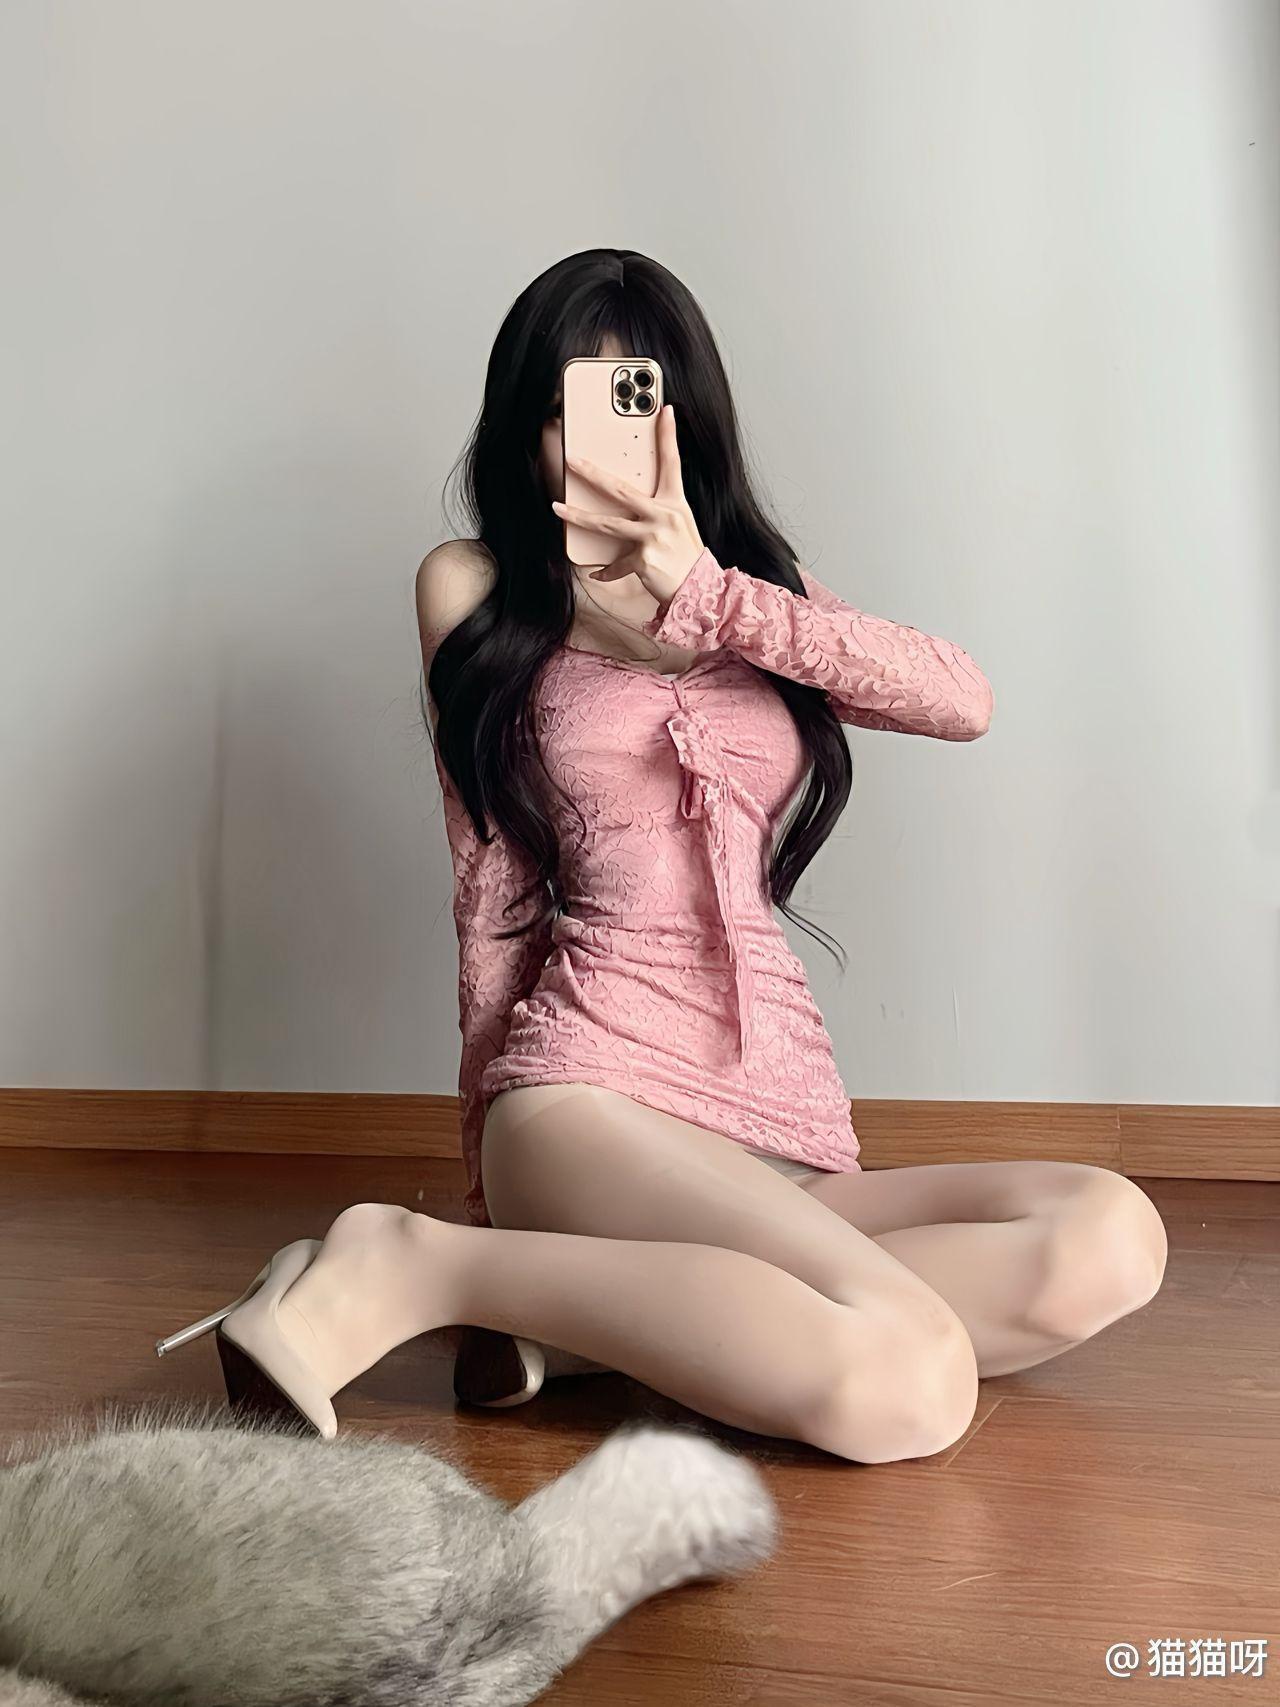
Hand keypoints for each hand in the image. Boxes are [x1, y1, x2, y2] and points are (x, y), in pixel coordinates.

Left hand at [551, 403, 704, 607]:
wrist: (701, 591)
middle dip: (593, 473)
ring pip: (606, 523)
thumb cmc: (686, 556)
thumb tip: (626, 501)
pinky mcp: (644, 560)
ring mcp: (653, 537)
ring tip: (557, 508)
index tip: (665, 409)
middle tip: (572, 459)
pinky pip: (616, 564)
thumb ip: (657, 510)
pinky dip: (605, 570)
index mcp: (676, 503)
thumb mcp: (678, 525)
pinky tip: (595, 572)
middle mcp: (664, 515)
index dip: (669, 435)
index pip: (672, 462)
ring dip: (578, 516)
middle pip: (621, 489)